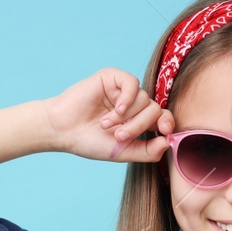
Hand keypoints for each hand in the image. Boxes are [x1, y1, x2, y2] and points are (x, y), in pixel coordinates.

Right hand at [46, 68, 173, 162]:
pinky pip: (132, 83)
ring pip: (143, 99)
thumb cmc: (90, 142)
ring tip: (105, 125)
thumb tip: (168, 143)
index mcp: (138, 121)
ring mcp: (123, 91)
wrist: (63, 130)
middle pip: (154, 110)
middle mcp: (134, 105)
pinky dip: (128, 98)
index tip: (164, 132)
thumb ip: (147, 151)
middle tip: (119, 135)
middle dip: (139, 125)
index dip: (167, 123)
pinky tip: (116, 109)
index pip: (163, 118)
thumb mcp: (122, 152)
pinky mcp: (112, 78)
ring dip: (126, 116)